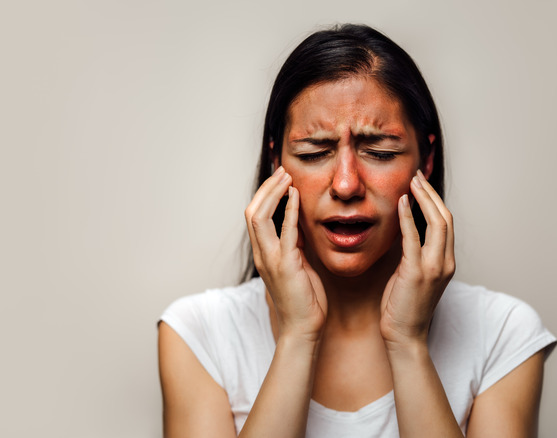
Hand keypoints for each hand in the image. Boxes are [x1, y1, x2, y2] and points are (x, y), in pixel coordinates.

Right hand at [245, 166, 326, 341]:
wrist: (303, 329)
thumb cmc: (304, 301)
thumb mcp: (299, 265)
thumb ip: (295, 244)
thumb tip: (298, 223)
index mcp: (263, 254)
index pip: (255, 218)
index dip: (265, 196)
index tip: (280, 180)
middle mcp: (262, 254)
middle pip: (252, 212)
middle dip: (266, 188)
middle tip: (282, 172)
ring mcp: (270, 259)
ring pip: (259, 217)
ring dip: (273, 193)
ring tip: (286, 177)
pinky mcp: (285, 265)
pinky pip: (284, 231)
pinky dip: (288, 209)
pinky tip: (295, 195)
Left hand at [380, 170, 454, 347]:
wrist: (404, 336)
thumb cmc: (403, 306)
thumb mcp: (411, 275)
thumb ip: (412, 254)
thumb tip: (402, 232)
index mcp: (445, 262)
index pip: (446, 223)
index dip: (435, 201)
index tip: (421, 185)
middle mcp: (445, 262)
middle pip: (445, 218)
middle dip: (431, 194)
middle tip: (416, 176)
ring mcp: (433, 268)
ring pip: (436, 223)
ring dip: (423, 199)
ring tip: (411, 183)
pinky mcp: (416, 273)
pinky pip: (414, 238)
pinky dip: (407, 217)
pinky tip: (400, 202)